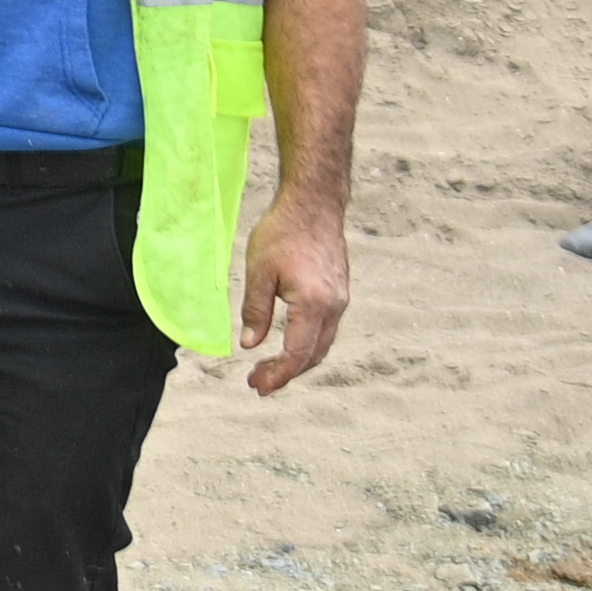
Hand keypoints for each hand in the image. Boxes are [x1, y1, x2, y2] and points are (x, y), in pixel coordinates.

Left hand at [235, 191, 349, 392]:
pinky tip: (288, 343)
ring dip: (298, 360)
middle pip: (314, 355)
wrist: (314, 203)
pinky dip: (307, 343)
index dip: (278, 374)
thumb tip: (250, 345)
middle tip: (258, 384)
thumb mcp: (259, 271)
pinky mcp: (340, 291)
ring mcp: (341, 299)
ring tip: (269, 368)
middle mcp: (334, 306)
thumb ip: (255, 311)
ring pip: (322, 343)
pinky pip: (326, 328)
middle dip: (286, 373)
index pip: (298, 353)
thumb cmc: (282, 232)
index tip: (257, 386)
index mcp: (314, 304)